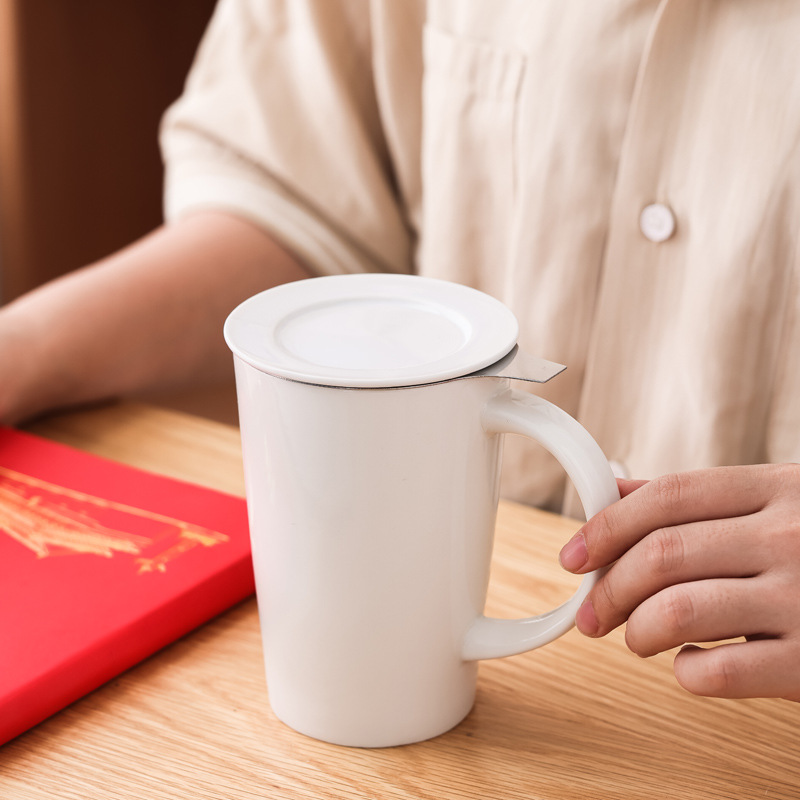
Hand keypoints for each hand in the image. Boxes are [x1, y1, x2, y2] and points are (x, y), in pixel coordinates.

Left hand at [558, 464, 799, 700]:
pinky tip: (692, 666)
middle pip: (662, 554)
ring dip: (638, 631)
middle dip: (609, 588)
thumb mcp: (778, 500)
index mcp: (775, 489)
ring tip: (638, 640)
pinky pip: (721, 672)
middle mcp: (789, 536)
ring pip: (680, 609)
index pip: (666, 497)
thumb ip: (698, 499)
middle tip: (592, 613)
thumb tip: (615, 491)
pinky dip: (688, 673)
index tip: (576, 556)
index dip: (606, 526)